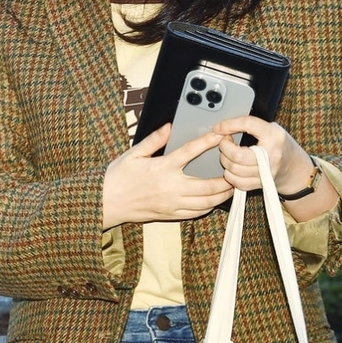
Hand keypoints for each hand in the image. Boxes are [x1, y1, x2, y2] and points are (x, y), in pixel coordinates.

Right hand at [102, 124, 232, 229]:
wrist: (106, 202)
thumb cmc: (118, 176)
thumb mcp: (134, 153)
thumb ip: (154, 140)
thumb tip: (170, 127)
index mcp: (162, 168)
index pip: (190, 152)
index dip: (207, 142)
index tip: (219, 136)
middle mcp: (170, 188)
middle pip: (207, 186)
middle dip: (225, 179)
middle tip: (234, 170)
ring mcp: (172, 204)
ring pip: (205, 203)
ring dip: (221, 195)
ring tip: (230, 187)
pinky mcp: (169, 215)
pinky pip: (195, 214)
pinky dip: (208, 207)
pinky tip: (213, 201)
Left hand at [212, 116, 311, 192]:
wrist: (294, 168)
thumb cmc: (280, 145)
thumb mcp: (272, 128)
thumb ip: (251, 125)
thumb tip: (224, 126)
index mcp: (274, 136)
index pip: (248, 124)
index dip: (229, 125)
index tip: (219, 127)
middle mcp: (271, 155)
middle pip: (237, 155)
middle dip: (224, 147)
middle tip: (224, 142)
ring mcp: (266, 172)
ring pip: (234, 169)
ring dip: (225, 160)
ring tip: (227, 153)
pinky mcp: (261, 184)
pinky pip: (238, 182)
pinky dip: (230, 175)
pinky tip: (232, 167)